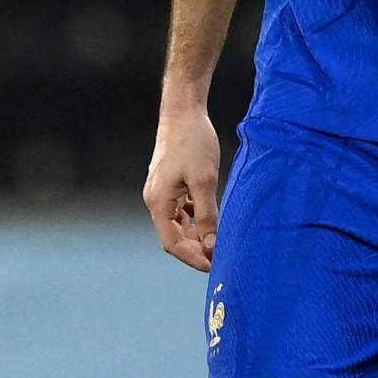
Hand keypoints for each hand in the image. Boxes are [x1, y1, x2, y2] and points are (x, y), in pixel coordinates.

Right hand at [144, 99, 224, 270]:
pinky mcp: (170, 185)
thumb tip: (211, 246)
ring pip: (179, 225)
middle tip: (222, 256)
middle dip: (196, 249)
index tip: (214, 266)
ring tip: (220, 241)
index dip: (192, 258)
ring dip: (197, 235)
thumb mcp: (204, 181)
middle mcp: (155, 200)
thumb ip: (207, 215)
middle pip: (174, 237)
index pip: (172, 243)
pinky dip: (196, 220)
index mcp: (158, 202)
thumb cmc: (193, 142)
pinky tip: (213, 220)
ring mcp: (162, 193)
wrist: (184, 111)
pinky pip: (182, 212)